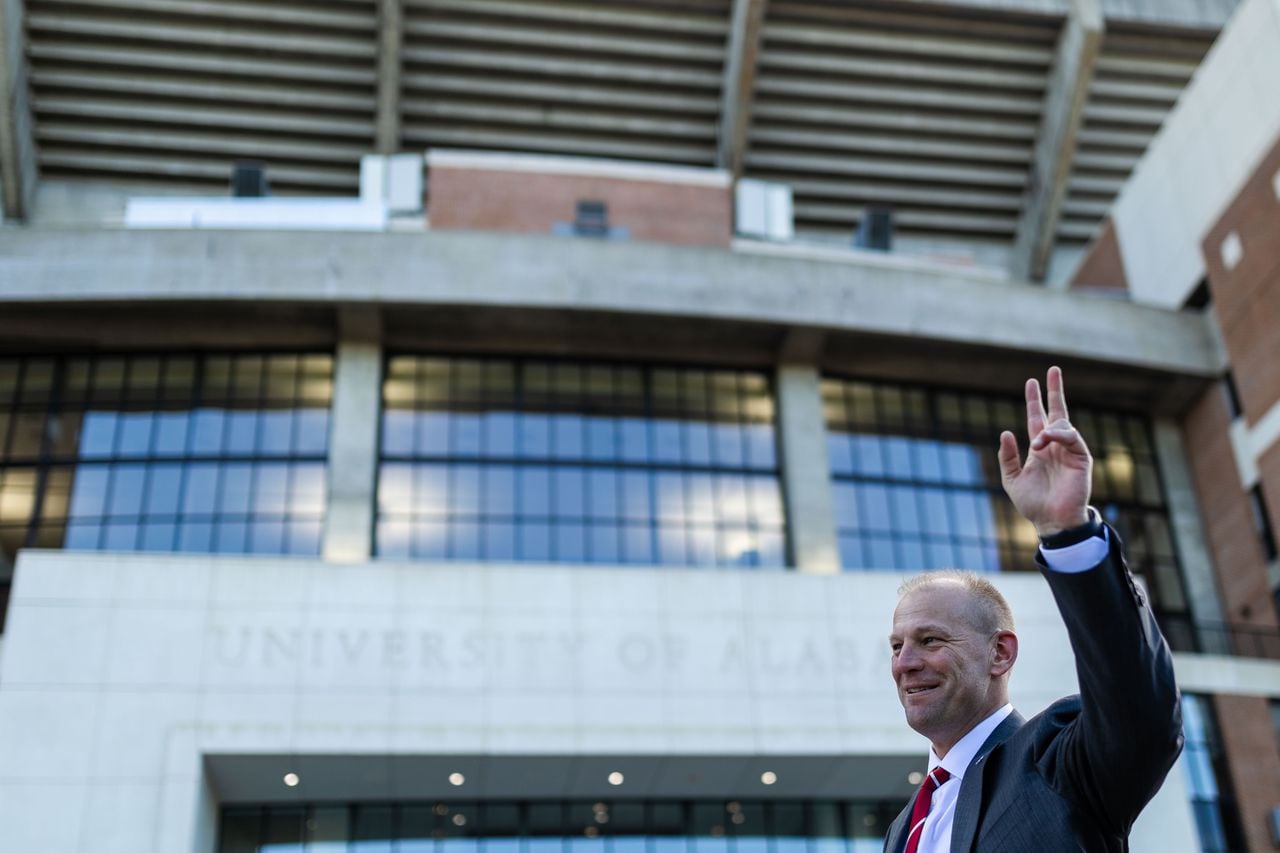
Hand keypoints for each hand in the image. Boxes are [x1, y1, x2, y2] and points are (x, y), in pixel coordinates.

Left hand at [996, 366, 1092, 536]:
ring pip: (1063, 425)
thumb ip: (1007, 456)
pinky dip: (1061, 435)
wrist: (1051, 521)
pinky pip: (1074, 439)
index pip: (1037, 419)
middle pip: (1057, 412)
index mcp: (1039, 449)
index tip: (1032, 382)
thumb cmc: (1032, 503)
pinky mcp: (1082, 459)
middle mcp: (1056, 446)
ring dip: (1049, 429)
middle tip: (1052, 370)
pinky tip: (1047, 440)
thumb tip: (1005, 432)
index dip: (1034, 401)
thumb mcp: (1011, 478)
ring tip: (1038, 443)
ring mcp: (1069, 451)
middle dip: (1054, 391)